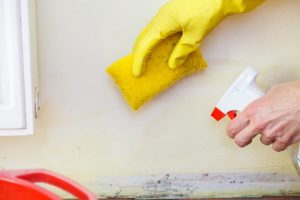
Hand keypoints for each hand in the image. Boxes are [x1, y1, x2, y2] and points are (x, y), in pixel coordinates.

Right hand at [132, 0, 264, 75]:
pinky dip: (153, 39)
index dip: (139, 60)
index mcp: (162, 23)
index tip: (136, 72)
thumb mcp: (195, 35)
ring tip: (144, 58)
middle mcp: (160, 18)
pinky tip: (158, 45)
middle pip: (143, 37)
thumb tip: (172, 64)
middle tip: (137, 66)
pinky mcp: (171, 13)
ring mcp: (165, 14)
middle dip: (138, 52)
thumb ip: (182, 51)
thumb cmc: (206, 10)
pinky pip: (156, 28)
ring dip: (144, 45)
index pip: (145, 45)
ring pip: (148, 32)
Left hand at [227, 81, 299, 151]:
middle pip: (240, 140)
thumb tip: (257, 108)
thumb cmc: (294, 94)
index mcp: (252, 111)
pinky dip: (278, 142)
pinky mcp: (285, 140)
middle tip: (245, 137)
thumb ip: (260, 104)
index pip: (232, 128)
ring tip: (274, 126)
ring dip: (266, 136)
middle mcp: (260, 124)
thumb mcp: (270, 94)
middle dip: (241, 139)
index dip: (231, 131)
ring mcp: (272, 133)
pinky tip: (281, 133)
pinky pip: (277, 147)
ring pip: (262, 142)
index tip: (232, 131)